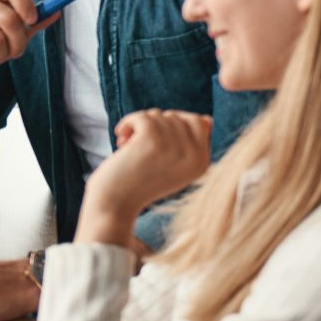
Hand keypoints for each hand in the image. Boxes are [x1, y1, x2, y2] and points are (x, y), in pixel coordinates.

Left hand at [79, 110, 211, 244]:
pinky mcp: (152, 142)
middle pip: (177, 116)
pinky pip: (143, 117)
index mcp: (202, 163)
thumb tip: (205, 118)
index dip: (174, 123)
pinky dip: (128, 122)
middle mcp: (194, 156)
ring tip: (128, 145)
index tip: (156, 138)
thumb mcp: (173, 167)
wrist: (115, 204)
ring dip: (138, 126)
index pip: (201, 122)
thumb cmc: (139, 183)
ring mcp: (175, 149)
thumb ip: (189, 145)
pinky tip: (121, 137)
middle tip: (137, 144)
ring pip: (158, 116)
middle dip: (154, 125)